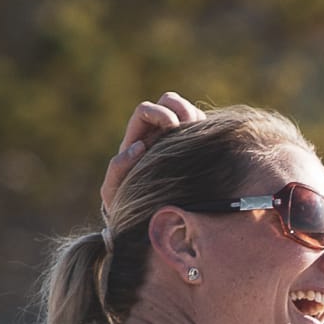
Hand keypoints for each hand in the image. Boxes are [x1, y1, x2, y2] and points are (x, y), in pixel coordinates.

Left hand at [101, 90, 199, 207]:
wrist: (147, 222)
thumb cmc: (127, 206)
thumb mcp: (114, 191)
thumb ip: (117, 169)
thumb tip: (138, 147)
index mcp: (137, 139)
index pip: (146, 110)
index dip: (159, 113)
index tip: (171, 129)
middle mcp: (158, 135)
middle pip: (170, 101)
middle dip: (181, 108)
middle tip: (188, 128)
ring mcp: (179, 142)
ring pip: (191, 113)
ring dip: (197, 118)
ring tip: (200, 137)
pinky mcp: (198, 151)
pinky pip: (206, 130)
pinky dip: (209, 131)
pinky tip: (210, 147)